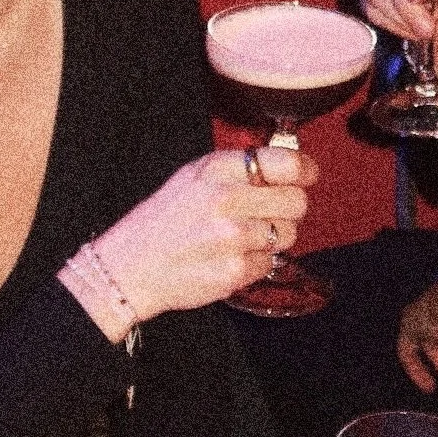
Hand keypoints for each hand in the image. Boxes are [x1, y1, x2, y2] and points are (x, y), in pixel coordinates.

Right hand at [92, 146, 316, 322]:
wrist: (130, 266)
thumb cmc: (166, 218)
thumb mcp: (195, 175)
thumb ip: (240, 167)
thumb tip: (290, 165)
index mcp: (217, 169)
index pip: (286, 164)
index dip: (305, 170)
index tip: (307, 175)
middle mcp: (227, 200)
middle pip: (297, 201)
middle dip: (288, 207)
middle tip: (267, 211)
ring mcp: (232, 239)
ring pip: (288, 234)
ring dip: (273, 237)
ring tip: (241, 236)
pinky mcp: (233, 272)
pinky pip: (270, 263)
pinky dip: (256, 262)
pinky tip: (230, 256)